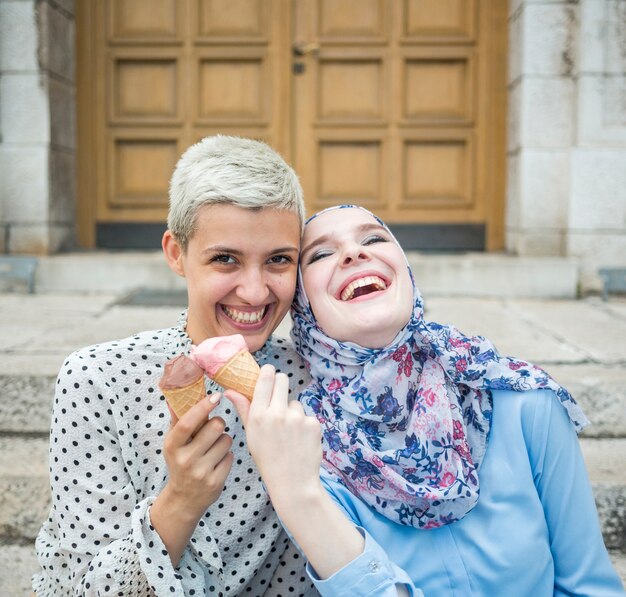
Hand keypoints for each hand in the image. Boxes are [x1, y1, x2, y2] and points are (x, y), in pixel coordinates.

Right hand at [150, 393, 232, 565]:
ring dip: (224, 440)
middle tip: (214, 429)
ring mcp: (200, 472)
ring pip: (227, 440)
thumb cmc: (180, 462)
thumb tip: (173, 397)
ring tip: (214, 448)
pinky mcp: (215, 482)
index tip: (216, 396)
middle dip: (219, 424)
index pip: (188, 423)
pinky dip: (227, 456)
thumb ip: (177, 420)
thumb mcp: (173, 443)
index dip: (203, 407)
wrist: (183, 499)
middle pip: (216, 427)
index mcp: (172, 446)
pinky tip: (217, 462)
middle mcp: (185, 459)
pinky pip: (231, 456)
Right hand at [227, 367, 365, 579]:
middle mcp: (277, 413)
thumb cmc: (268, 459)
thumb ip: (244, 409)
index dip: (268, 372)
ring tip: (289, 434)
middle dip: (281, 384)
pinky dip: (304, 425)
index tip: (269, 371)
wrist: (293, 483)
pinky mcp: (313, 423)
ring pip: (295, 402)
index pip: (266, 379)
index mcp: (259, 415)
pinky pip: (307, 416)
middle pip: (283, 380)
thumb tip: (229, 391)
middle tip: (279, 398)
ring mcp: (297, 418)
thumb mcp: (251, 435)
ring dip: (292, 412)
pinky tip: (300, 440)